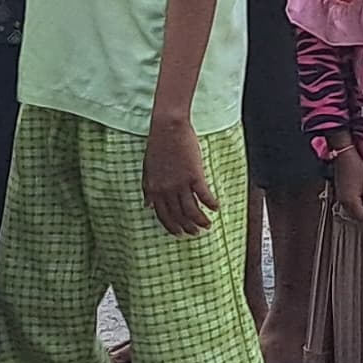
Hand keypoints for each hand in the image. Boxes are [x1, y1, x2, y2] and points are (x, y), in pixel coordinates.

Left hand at [144, 119, 218, 234]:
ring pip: (191, 210)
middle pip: (178, 215)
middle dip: (187, 227)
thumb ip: (148, 190)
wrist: (167, 128)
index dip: (171, 227)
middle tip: (195, 232)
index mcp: (154, 190)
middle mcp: (167, 190)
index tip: (179, 233)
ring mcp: (181, 183)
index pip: (163, 215)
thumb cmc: (157, 146)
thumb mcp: (147, 170)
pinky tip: (216, 208)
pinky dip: (211, 204)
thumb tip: (147, 206)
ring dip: (200, 220)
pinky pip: (204, 196)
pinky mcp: (194, 175)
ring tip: (207, 225)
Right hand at [330, 150, 362, 225]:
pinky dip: (354, 205)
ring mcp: (340, 198)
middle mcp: (343, 202)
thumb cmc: (356, 168)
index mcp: (351, 201)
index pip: (361, 217)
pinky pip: (347, 205)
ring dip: (359, 211)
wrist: (344, 156)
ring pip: (350, 211)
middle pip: (355, 216)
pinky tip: (360, 199)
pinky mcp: (339, 193)